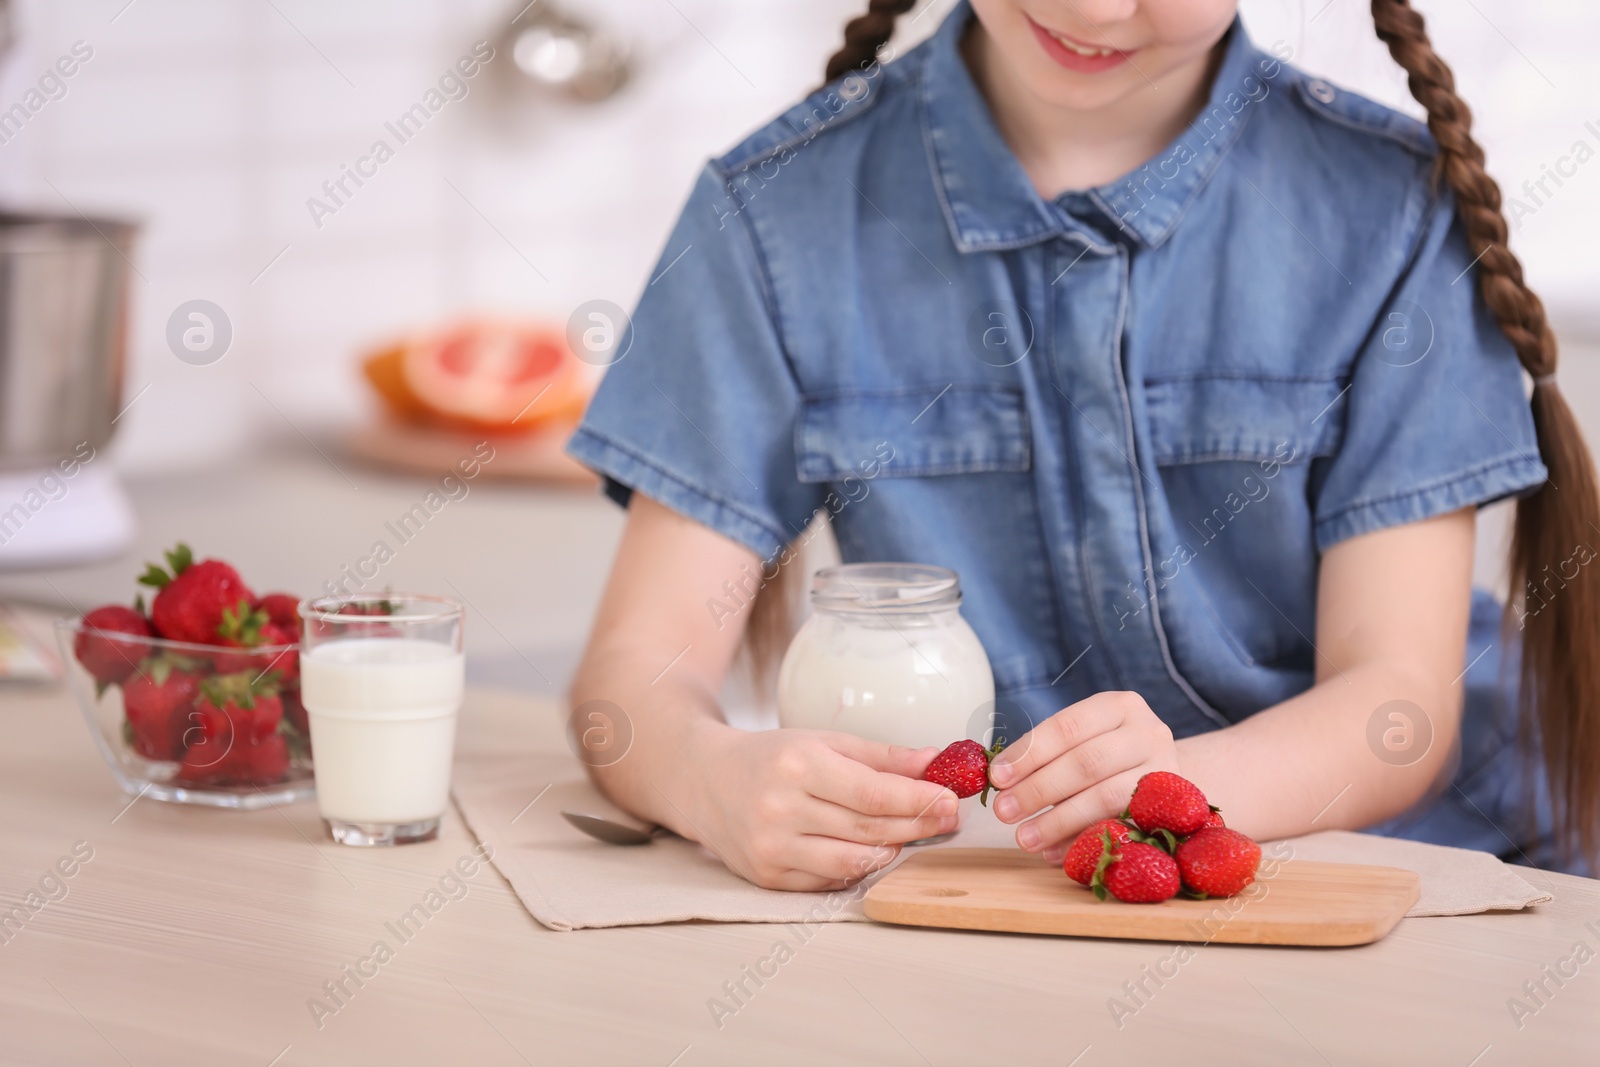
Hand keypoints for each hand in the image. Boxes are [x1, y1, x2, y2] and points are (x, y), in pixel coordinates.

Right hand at [672, 723, 960, 891]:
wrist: (705, 781)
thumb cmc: (770, 757)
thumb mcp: (822, 741)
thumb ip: (880, 756)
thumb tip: (935, 762)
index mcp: (798, 764)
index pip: (873, 793)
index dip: (918, 799)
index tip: (951, 798)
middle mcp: (780, 807)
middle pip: (868, 828)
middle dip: (916, 825)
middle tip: (948, 818)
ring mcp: (771, 847)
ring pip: (852, 860)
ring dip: (891, 851)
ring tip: (913, 836)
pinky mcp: (766, 876)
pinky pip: (827, 879)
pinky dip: (857, 867)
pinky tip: (874, 852)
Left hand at [985, 691, 1179, 860]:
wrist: (1166, 779)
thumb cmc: (1108, 755)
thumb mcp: (1083, 740)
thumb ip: (1046, 754)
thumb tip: (998, 779)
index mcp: (1119, 706)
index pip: (1067, 726)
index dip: (1029, 753)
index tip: (997, 777)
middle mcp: (1148, 733)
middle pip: (1086, 762)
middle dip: (1039, 789)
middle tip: (1003, 811)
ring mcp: (1164, 772)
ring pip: (1106, 797)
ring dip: (1058, 821)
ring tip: (1024, 838)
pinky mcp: (1168, 811)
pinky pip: (1120, 829)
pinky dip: (1082, 843)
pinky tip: (1053, 853)